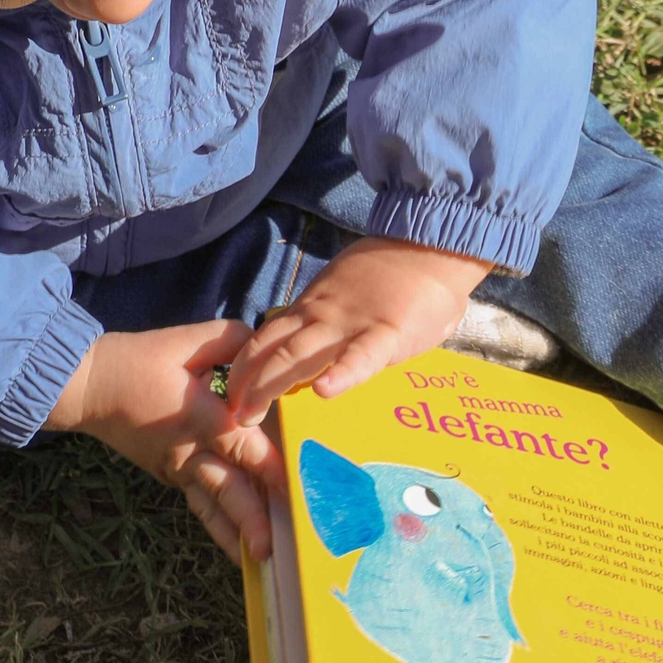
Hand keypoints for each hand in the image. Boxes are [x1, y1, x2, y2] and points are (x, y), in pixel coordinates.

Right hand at [47, 321, 279, 561]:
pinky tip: (236, 545)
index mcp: (198, 416)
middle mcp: (189, 449)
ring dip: (233, 533)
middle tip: (273, 546)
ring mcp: (177, 467)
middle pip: (226, 489)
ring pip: (210, 506)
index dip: (268, 467)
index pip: (240, 445)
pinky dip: (217, 523)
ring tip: (256, 560)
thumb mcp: (186, 340)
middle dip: (251, 519)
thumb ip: (234, 342)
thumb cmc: (139, 361)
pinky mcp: (169, 475)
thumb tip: (270, 349)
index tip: (295, 488)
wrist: (87, 387)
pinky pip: (198, 502)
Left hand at [223, 236, 492, 425]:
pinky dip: (342, 374)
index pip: (265, 337)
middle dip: (245, 384)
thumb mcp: (344, 293)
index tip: (231, 396)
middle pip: (270, 349)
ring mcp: (350, 323)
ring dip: (269, 385)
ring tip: (253, 412)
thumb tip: (315, 353)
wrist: (430, 246)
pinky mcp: (387, 332)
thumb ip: (328, 319)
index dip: (243, 365)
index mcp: (313, 308)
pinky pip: (361, 356)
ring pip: (299, 354)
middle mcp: (321, 316)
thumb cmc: (394, 275)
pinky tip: (325, 392)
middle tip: (232, 415)